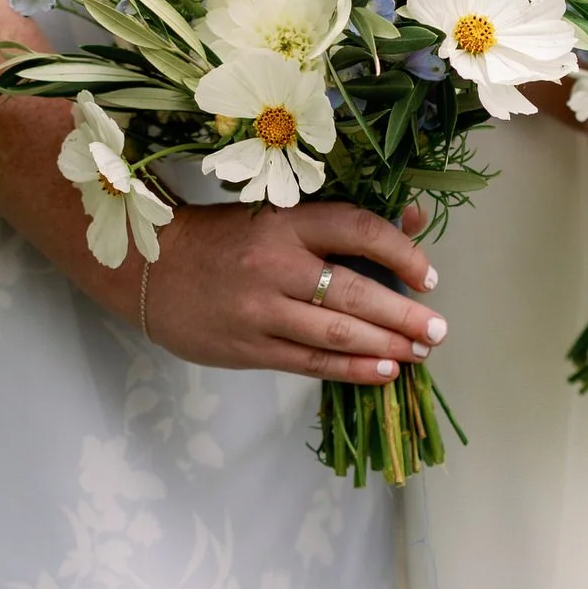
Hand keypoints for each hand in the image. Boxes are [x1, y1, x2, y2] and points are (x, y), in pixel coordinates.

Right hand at [141, 200, 447, 382]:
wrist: (149, 269)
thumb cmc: (223, 239)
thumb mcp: (278, 216)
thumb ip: (341, 224)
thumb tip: (414, 222)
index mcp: (285, 222)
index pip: (357, 230)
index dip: (401, 253)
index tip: (428, 276)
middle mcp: (274, 265)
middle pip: (353, 293)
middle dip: (404, 316)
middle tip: (438, 331)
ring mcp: (259, 310)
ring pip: (335, 333)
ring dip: (385, 346)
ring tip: (419, 353)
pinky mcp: (248, 348)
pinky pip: (310, 362)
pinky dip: (351, 369)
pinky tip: (382, 371)